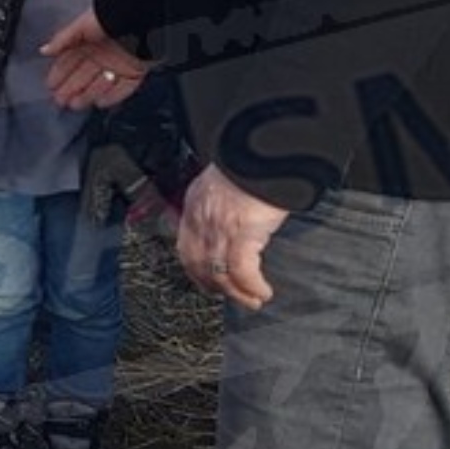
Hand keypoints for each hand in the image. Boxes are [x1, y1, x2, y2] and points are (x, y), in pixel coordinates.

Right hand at [38, 9, 147, 109]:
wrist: (142, 17)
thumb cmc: (112, 15)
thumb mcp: (83, 24)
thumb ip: (64, 39)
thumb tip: (44, 50)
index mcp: (89, 42)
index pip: (70, 61)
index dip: (59, 74)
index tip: (50, 86)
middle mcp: (102, 55)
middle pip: (83, 76)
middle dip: (70, 89)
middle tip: (59, 101)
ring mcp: (118, 65)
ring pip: (100, 85)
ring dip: (87, 95)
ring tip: (74, 104)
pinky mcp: (135, 72)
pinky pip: (123, 89)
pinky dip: (112, 97)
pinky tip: (99, 103)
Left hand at [176, 164, 289, 310]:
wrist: (260, 149)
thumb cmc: (248, 160)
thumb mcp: (223, 179)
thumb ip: (219, 200)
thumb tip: (231, 218)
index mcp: (195, 204)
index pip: (186, 248)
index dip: (196, 271)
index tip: (208, 282)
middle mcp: (202, 219)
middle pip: (200, 266)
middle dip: (216, 287)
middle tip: (233, 296)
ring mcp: (220, 228)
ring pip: (220, 275)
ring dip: (238, 293)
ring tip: (253, 300)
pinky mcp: (242, 234)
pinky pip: (242, 271)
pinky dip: (252, 286)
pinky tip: (263, 291)